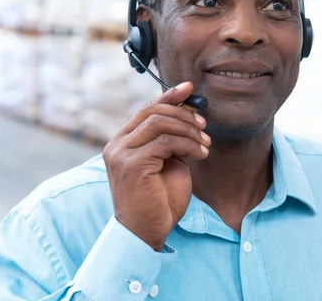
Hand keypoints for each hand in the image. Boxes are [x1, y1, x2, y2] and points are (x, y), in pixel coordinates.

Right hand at [102, 82, 210, 250]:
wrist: (145, 233)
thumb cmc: (158, 202)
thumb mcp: (167, 163)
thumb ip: (169, 141)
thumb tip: (187, 117)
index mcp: (122, 143)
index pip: (145, 110)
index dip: (168, 96)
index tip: (189, 88)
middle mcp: (116, 145)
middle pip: (151, 112)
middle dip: (183, 114)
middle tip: (204, 125)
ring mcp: (121, 153)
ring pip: (158, 123)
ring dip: (187, 129)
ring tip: (205, 143)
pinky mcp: (131, 164)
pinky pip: (164, 142)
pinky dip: (187, 144)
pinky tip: (200, 153)